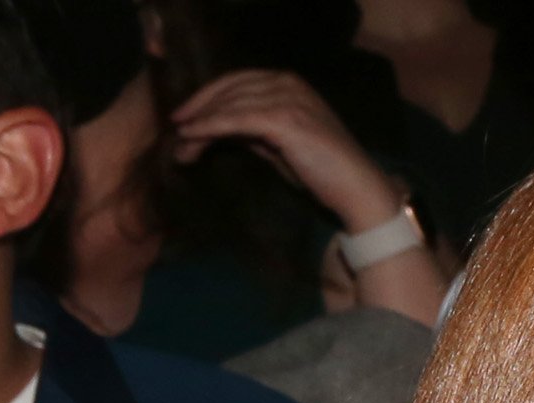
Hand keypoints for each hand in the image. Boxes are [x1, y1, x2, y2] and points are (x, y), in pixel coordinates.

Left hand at [167, 69, 409, 234]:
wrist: (358, 190)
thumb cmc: (325, 173)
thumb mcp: (283, 144)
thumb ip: (256, 130)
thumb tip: (222, 129)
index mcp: (289, 83)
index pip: (237, 81)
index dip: (207, 96)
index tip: (185, 116)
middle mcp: (287, 83)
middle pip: (228, 87)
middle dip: (198, 108)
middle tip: (175, 130)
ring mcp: (286, 98)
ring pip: (229, 104)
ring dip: (200, 123)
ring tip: (181, 144)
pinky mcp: (283, 119)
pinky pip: (235, 119)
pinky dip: (210, 127)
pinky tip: (193, 136)